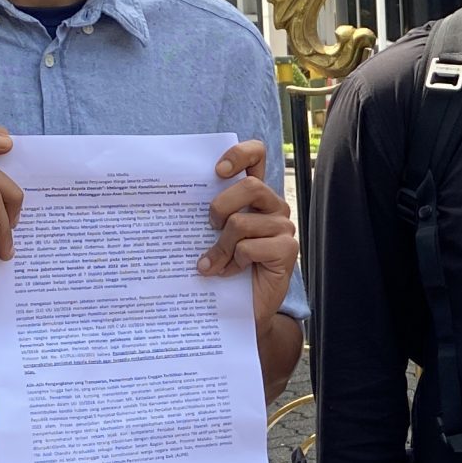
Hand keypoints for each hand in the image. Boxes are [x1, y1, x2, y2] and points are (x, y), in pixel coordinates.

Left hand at [202, 139, 297, 319]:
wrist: (239, 307)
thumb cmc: (222, 266)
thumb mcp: (211, 234)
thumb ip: (207, 213)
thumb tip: (174, 193)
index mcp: (254, 196)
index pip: (257, 157)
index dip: (240, 155)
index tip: (218, 171)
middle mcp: (273, 206)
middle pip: (250, 186)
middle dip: (220, 207)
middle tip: (209, 227)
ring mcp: (283, 228)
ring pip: (242, 222)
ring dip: (221, 247)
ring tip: (214, 263)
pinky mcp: (287, 250)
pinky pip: (250, 247)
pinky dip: (233, 262)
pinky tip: (231, 272)